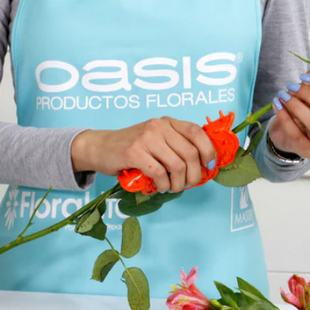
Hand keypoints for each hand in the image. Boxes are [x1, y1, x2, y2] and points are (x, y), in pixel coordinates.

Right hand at [70, 117, 215, 192]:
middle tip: (188, 184)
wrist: (100, 147)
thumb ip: (175, 147)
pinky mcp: (134, 152)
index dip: (208, 150)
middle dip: (194, 174)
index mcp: (167, 122)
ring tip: (172, 188)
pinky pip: (159, 173)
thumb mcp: (156, 140)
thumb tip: (201, 166)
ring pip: (177, 165)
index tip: (209, 165)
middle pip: (190, 153)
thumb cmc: (131, 148)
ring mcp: (146, 138)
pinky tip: (159, 187)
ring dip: (178, 183)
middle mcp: (158, 126)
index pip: (197, 132)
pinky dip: (163, 185)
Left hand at [268, 70, 309, 157]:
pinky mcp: (307, 150)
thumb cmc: (299, 113)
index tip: (304, 77)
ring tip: (283, 94)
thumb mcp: (307, 97)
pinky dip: (284, 117)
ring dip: (297, 107)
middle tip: (291, 86)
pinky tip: (276, 104)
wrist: (284, 136)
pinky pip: (296, 133)